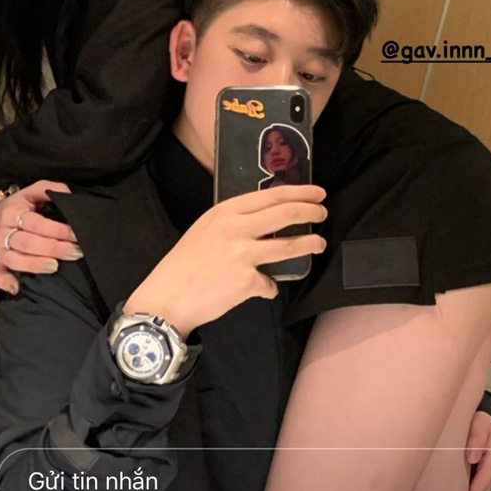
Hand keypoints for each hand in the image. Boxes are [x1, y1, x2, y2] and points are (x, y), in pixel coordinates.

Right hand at [0, 180, 80, 294]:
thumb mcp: (35, 191)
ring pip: (14, 260)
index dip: (57, 230)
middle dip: (53, 249)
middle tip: (75, 252)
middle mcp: (3, 233)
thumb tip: (68, 195)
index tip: (76, 235)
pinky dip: (6, 282)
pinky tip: (19, 287)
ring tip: (55, 267)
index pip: (36, 224)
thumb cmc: (22, 205)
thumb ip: (52, 189)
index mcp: (13, 213)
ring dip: (35, 265)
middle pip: (27, 243)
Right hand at [124, 183, 327, 336]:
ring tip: (319, 244)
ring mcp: (242, 255)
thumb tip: (268, 220)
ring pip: (288, 246)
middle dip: (310, 212)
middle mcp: (235, 229)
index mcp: (225, 212)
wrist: (167, 297)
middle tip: (323, 213)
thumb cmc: (186, 262)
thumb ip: (235, 221)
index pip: (271, 196)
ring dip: (309, 244)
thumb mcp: (207, 228)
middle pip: (285, 214)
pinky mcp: (246, 282)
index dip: (299, 193)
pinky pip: (269, 284)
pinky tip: (263, 288)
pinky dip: (269, 287)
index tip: (317, 193)